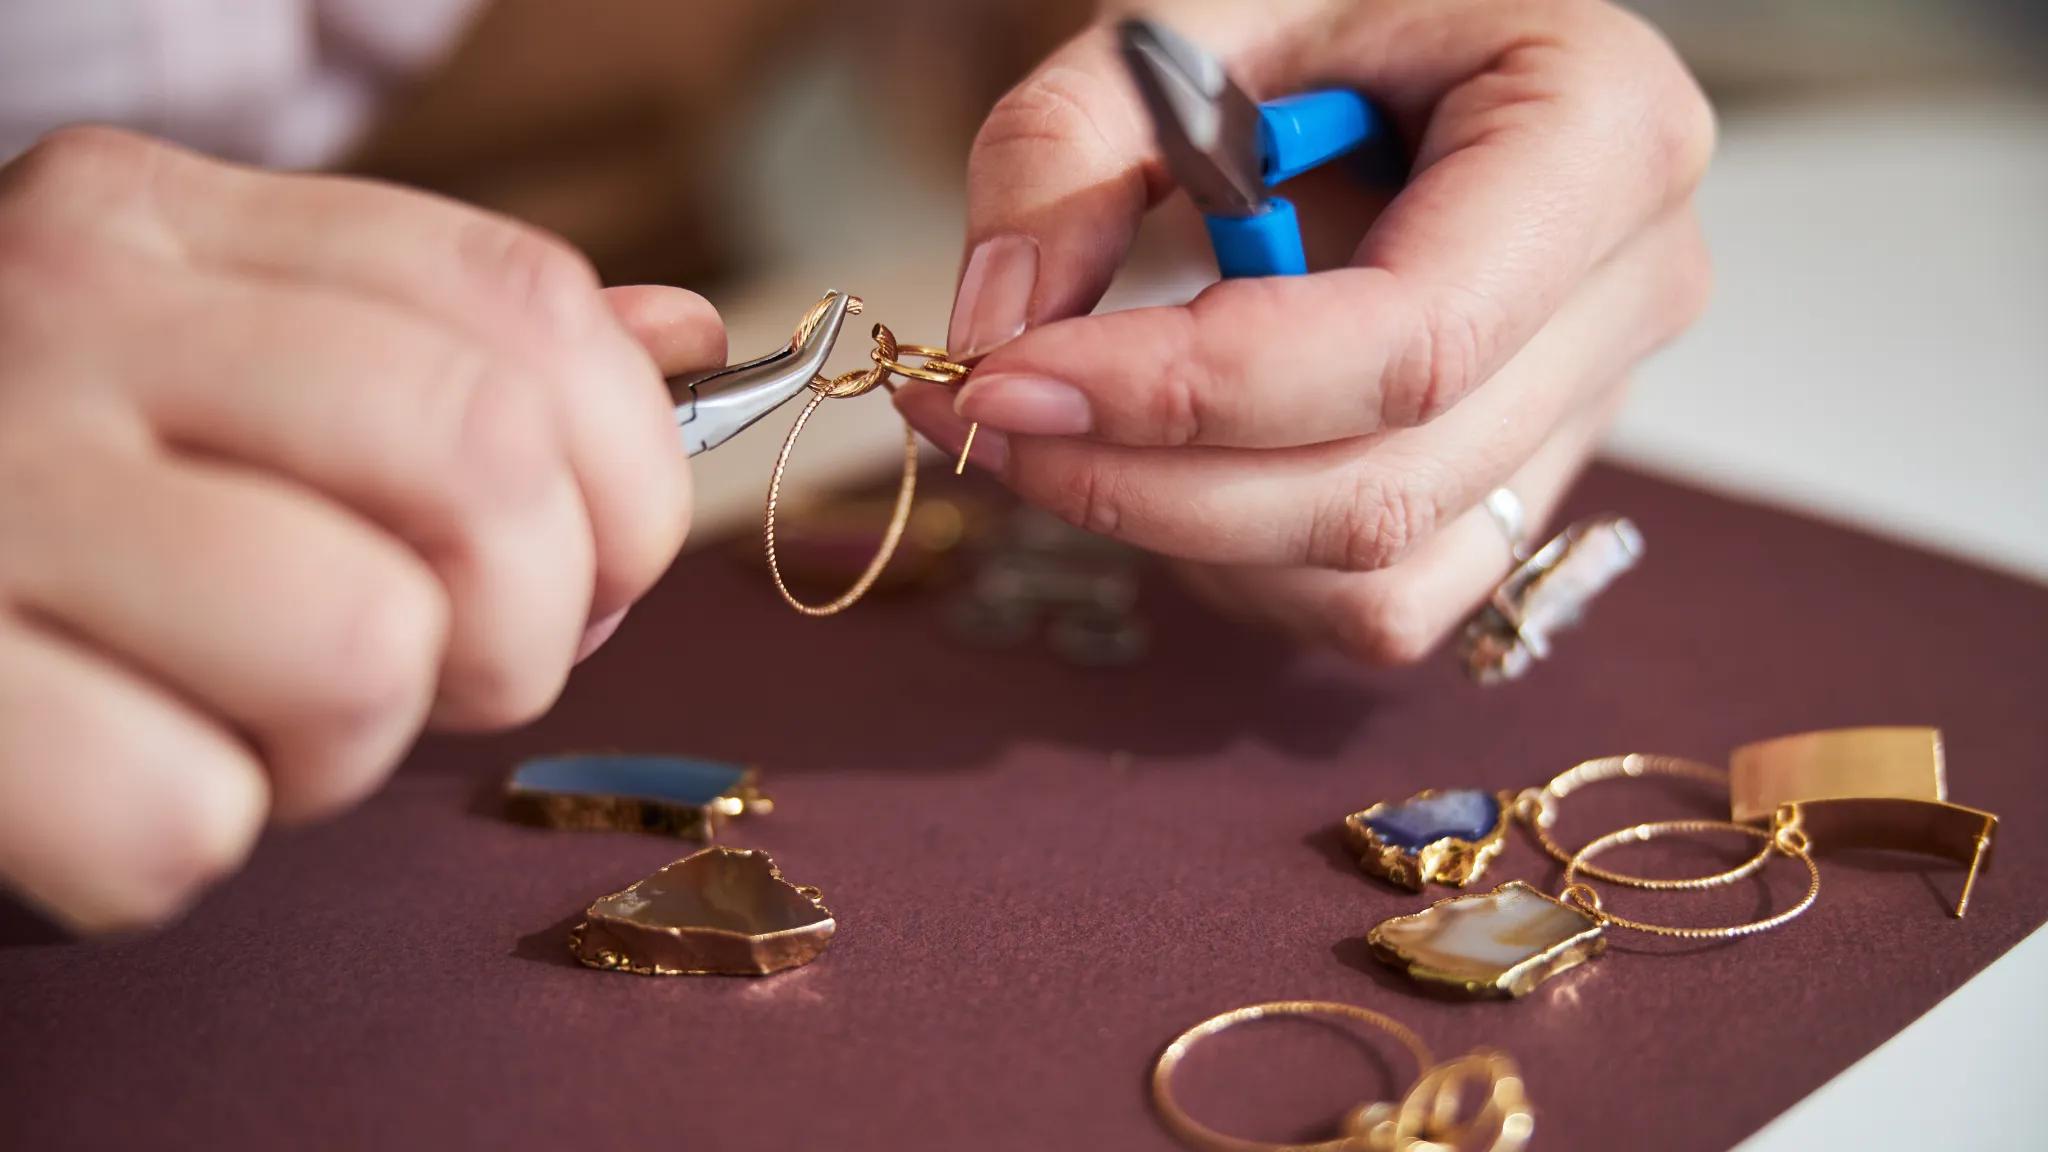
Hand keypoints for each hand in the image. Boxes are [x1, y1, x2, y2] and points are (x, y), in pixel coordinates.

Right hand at [0, 129, 722, 929]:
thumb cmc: (39, 498)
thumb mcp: (209, 369)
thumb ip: (434, 347)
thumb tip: (683, 337)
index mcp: (161, 223)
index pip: (520, 302)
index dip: (633, 464)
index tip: (609, 560)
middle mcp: (68, 319)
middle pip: (481, 460)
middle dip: (528, 618)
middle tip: (443, 665)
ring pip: (361, 645)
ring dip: (346, 744)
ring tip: (241, 715)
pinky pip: (187, 812)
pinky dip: (184, 841)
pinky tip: (114, 777)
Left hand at [896, 0, 1711, 662]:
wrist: (1411, 43)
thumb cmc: (1324, 11)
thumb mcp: (1185, 27)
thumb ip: (1065, 149)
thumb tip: (995, 326)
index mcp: (1600, 136)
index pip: (1410, 341)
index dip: (1194, 392)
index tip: (1011, 376)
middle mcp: (1631, 292)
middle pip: (1381, 485)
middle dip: (1146, 483)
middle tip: (978, 417)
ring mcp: (1591, 408)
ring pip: (1377, 571)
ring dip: (1179, 534)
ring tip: (1059, 427)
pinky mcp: (1524, 485)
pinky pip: (1381, 602)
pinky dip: (1240, 564)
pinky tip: (1167, 466)